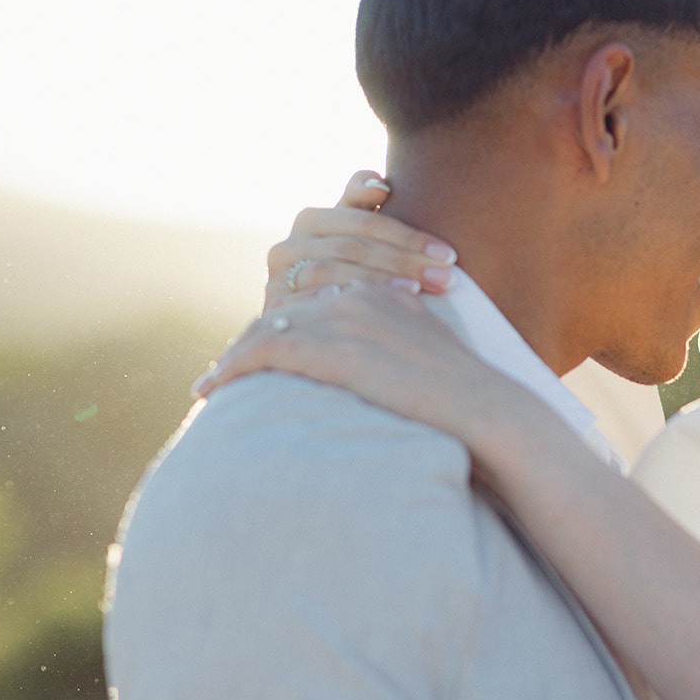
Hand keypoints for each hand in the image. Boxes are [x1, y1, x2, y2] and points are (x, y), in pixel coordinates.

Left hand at [197, 281, 535, 453]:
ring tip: (215, 381)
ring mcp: (348, 317)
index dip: (285, 313)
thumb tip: (377, 367)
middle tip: (228, 361)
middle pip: (286, 299)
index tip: (263, 342)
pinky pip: (264, 347)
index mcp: (388, 291)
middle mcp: (363, 294)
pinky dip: (232, 366)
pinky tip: (211, 389)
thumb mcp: (433, 358)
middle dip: (255, 329)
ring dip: (236, 351)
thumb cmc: (471, 403)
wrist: (488, 411)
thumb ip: (401, 345)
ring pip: (268, 321)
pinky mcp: (335, 347)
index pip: (319, 288)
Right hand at [263, 171, 458, 310]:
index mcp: (311, 220)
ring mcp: (276, 280)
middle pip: (354, 248)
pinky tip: (372, 310)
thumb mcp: (355, 236)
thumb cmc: (347, 273)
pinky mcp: (272, 312)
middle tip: (446, 277)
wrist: (307, 323)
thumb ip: (362, 201)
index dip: (409, 237)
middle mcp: (287, 247)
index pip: (367, 223)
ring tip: (418, 292)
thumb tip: (380, 184)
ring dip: (379, 282)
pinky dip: (340, 303)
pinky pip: (310, 306)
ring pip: (333, 273)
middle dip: (404, 262)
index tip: (449, 255)